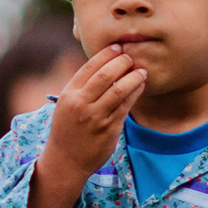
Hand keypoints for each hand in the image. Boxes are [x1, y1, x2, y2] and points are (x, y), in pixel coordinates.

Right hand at [23, 43, 141, 207]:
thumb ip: (81, 88)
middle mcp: (81, 104)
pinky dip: (136, 93)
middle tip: (131, 56)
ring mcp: (96, 117)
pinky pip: (126, 106)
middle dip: (121, 62)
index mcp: (68, 95)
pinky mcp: (109, 129)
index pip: (88, 68)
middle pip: (105, 76)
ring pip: (119, 90)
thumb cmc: (68, 129)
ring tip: (142, 70)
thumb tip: (103, 66)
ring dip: (133, 77)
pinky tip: (141, 86)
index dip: (105, 55)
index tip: (117, 46)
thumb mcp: (66, 105)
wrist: (65, 160)